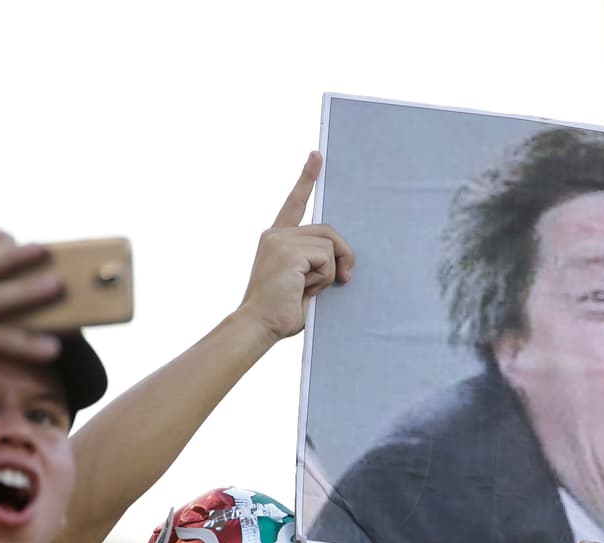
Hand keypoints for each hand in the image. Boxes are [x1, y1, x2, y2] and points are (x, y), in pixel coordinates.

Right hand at [238, 151, 353, 340]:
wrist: (259, 325)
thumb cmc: (281, 311)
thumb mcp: (303, 280)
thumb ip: (315, 262)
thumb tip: (342, 259)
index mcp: (276, 239)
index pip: (294, 203)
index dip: (306, 178)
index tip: (317, 155)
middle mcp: (276, 234)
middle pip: (328, 231)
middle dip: (342, 255)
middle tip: (344, 279)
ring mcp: (281, 240)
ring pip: (330, 246)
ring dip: (329, 272)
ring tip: (308, 288)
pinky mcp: (289, 251)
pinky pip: (327, 257)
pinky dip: (324, 277)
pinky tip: (304, 288)